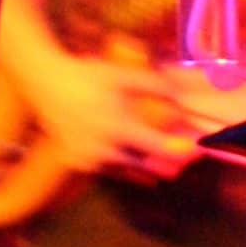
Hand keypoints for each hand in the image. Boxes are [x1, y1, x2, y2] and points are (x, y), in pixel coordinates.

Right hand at [29, 49, 207, 184]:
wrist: (46, 82)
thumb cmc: (88, 76)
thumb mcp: (123, 76)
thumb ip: (155, 87)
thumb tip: (184, 96)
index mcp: (116, 126)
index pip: (156, 147)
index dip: (180, 149)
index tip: (198, 149)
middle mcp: (102, 148)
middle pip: (145, 164)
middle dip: (169, 162)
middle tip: (189, 160)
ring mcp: (88, 158)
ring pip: (128, 169)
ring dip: (149, 167)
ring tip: (172, 167)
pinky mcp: (78, 163)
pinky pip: (111, 170)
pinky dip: (128, 168)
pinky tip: (146, 169)